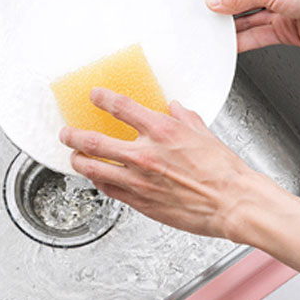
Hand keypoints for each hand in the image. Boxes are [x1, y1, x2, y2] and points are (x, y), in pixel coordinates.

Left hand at [59, 87, 276, 241]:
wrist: (232, 203)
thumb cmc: (223, 171)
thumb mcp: (204, 134)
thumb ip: (184, 118)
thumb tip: (174, 108)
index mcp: (162, 131)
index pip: (121, 107)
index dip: (102, 99)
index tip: (94, 95)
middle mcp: (145, 154)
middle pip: (93, 141)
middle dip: (73, 136)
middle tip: (66, 133)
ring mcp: (138, 180)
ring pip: (93, 168)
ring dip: (78, 161)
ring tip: (74, 158)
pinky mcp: (139, 201)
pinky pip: (108, 189)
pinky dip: (98, 181)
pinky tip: (97, 178)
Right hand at [206, 0, 299, 51]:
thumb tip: (214, 0)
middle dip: (220, 6)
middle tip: (201, 15)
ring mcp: (279, 10)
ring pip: (245, 20)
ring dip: (229, 27)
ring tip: (211, 32)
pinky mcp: (284, 30)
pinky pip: (255, 36)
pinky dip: (241, 42)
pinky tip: (229, 45)